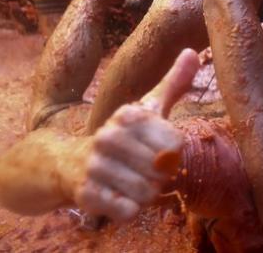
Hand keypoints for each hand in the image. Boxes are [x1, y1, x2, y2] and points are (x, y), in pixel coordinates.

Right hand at [74, 49, 199, 222]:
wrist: (69, 164)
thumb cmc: (122, 137)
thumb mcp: (147, 108)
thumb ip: (172, 84)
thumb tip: (192, 52)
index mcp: (129, 114)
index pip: (177, 144)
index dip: (172, 154)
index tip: (155, 149)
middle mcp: (108, 136)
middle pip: (163, 171)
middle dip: (158, 177)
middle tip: (140, 170)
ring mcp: (94, 165)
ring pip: (147, 193)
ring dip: (143, 195)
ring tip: (128, 182)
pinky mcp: (86, 194)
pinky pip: (128, 211)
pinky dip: (128, 209)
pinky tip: (115, 196)